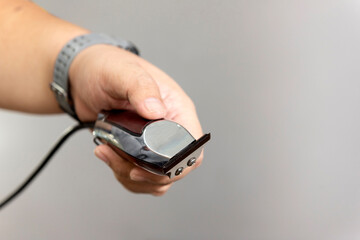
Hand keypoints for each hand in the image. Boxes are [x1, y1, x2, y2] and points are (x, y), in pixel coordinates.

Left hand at [68, 44, 203, 195]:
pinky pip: (139, 177)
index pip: (192, 146)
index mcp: (176, 109)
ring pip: (156, 178)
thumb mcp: (122, 72)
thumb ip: (141, 88)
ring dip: (130, 175)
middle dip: (148, 174)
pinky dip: (122, 173)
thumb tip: (156, 110)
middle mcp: (169, 128)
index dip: (178, 163)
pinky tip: (106, 154)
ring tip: (107, 152)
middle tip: (123, 163)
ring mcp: (153, 142)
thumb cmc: (106, 68)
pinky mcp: (136, 151)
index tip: (150, 166)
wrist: (82, 77)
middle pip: (175, 168)